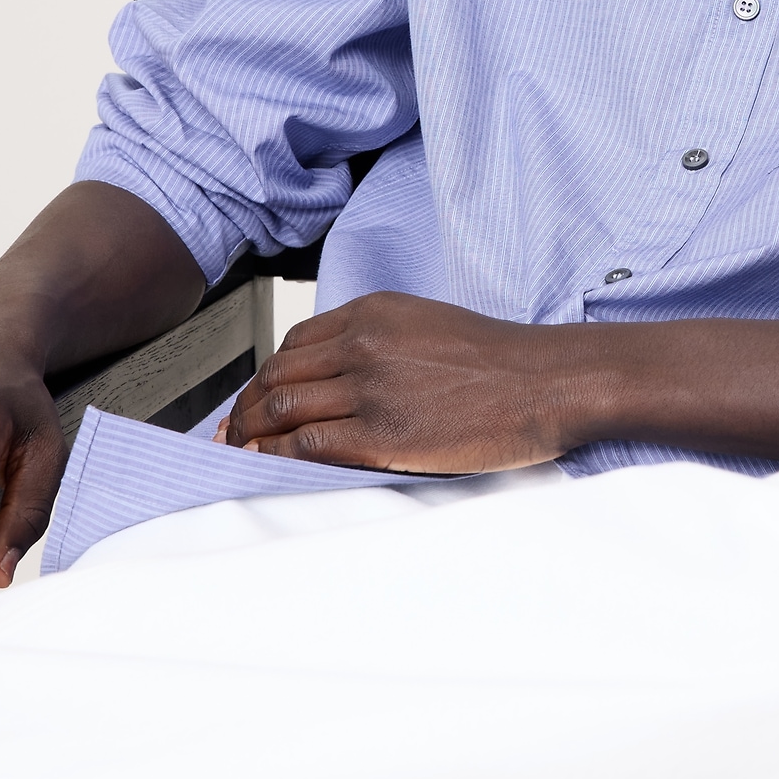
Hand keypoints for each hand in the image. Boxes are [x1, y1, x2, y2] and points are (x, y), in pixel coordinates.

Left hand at [224, 292, 585, 472]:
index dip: (265, 376)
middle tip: (232, 433)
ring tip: (241, 454)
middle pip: (278, 375)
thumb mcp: (429, 326)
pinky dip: (276, 455)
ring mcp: (371, 387)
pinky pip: (307, 444)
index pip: (294, 344)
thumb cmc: (501, 361)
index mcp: (374, 313)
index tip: (254, 400)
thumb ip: (380, 342)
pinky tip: (268, 465)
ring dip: (251, 433)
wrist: (546, 382)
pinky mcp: (382, 433)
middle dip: (246, 407)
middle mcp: (364, 343)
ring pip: (282, 408)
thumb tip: (339, 377)